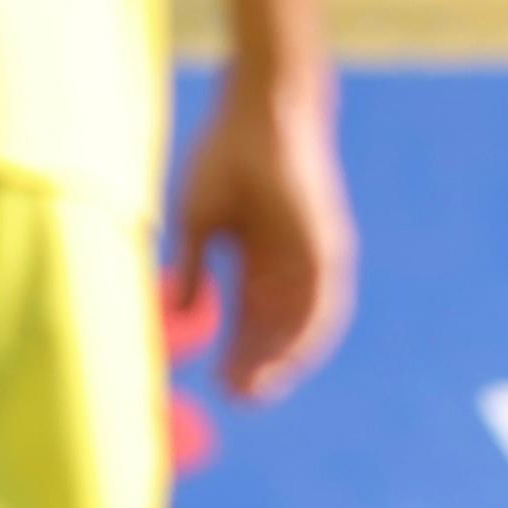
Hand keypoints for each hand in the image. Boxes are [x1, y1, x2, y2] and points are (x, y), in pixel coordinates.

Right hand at [167, 79, 355, 401]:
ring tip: (257, 388)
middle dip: (257, 365)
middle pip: (276, 329)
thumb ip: (193, 265)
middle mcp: (289, 263)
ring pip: (302, 323)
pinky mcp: (328, 246)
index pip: (249, 319)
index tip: (215, 384)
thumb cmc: (226, 154)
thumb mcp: (200, 220)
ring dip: (283, 359)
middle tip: (235, 397)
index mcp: (258, 257)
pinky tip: (288, 358)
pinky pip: (324, 300)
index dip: (234, 352)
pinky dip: (308, 332)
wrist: (261, 110)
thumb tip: (178, 311)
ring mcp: (311, 256)